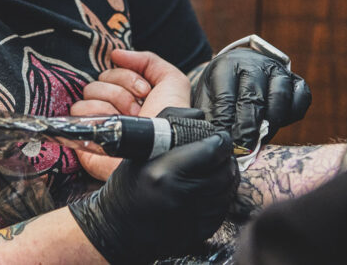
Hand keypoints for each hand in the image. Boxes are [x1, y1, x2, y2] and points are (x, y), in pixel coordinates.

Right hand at [68, 112, 238, 264]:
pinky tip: (211, 190)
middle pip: (225, 171)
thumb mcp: (141, 150)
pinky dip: (222, 196)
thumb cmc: (129, 186)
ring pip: (228, 191)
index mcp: (166, 172)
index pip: (212, 150)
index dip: (221, 140)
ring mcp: (192, 217)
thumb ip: (171, 123)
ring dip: (227, 177)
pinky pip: (223, 209)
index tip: (219, 137)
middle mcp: (181, 195)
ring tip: (217, 169)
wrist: (118, 229)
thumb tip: (199, 115)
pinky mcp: (200, 232)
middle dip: (227, 158)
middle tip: (220, 152)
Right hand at [71, 50, 189, 179]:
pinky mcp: (84, 137)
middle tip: (137, 111)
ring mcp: (97, 121)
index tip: (146, 94)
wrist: (161, 149)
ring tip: (126, 122)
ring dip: (110, 105)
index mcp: (130, 95)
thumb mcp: (172, 81)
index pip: (115, 71)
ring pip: (88, 93)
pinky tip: (110, 129)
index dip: (130, 78)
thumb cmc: (169, 118)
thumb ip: (148, 60)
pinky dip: (94, 116)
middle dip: (121, 93)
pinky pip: (77, 111)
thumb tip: (116, 53)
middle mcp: (113, 107)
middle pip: (100, 79)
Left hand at [192, 49, 310, 149]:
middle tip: (243, 148)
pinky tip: (277, 124)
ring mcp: (278, 70)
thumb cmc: (221, 91)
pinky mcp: (295, 80)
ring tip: (260, 139)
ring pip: (280, 97)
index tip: (225, 141)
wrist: (240, 71)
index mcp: (226, 66)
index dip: (226, 123)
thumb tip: (220, 142)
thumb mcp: (208, 99)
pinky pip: (301, 99)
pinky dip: (291, 116)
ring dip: (271, 123)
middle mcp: (254, 64)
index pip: (226, 97)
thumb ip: (213, 119)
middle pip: (254, 98)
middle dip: (248, 128)